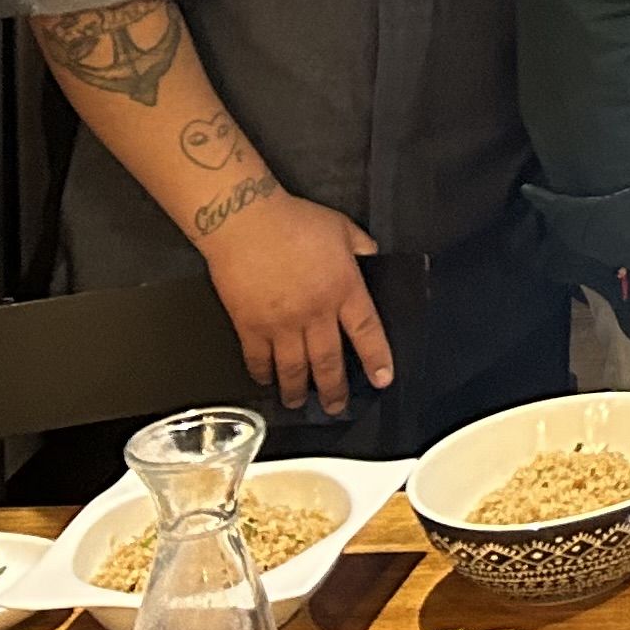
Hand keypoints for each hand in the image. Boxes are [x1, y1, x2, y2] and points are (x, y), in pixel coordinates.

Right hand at [196, 188, 392, 415]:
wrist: (246, 224)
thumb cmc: (296, 221)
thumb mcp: (343, 228)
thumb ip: (362, 248)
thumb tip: (374, 260)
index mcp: (343, 289)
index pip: (366, 331)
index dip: (377, 358)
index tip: (384, 379)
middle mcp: (315, 313)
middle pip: (328, 361)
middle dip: (335, 389)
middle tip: (338, 407)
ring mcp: (280, 324)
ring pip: (293, 369)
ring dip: (298, 391)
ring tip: (301, 403)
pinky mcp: (248, 327)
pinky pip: (258, 360)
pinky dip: (263, 375)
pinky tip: (268, 381)